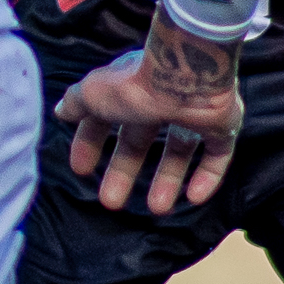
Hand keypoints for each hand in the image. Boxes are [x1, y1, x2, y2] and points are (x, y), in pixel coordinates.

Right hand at [57, 15, 244, 213]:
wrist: (186, 74)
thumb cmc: (136, 84)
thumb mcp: (94, 93)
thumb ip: (77, 103)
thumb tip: (61, 111)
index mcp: (130, 91)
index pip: (107, 120)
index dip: (92, 143)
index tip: (82, 170)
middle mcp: (161, 100)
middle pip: (141, 141)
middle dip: (125, 172)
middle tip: (111, 202)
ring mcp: (193, 112)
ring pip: (179, 150)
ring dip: (168, 180)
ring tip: (158, 209)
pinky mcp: (222, 124)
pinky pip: (216, 155)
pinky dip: (207, 177)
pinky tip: (195, 197)